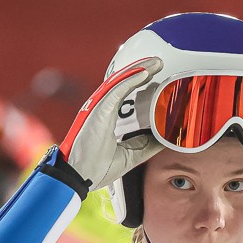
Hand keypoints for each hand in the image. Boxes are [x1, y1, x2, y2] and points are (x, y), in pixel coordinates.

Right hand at [59, 57, 163, 190]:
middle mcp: (102, 109)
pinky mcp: (98, 111)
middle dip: (142, 70)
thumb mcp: (130, 156)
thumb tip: (165, 138)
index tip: (156, 78)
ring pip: (121, 81)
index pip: (125, 94)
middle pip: (124, 83)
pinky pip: (116, 90)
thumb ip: (146, 145)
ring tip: (156, 63)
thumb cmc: (96, 168)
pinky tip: (145, 73)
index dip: (139, 83)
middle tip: (159, 63)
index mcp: (107, 117)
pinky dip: (131, 80)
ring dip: (139, 69)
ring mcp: (99, 108)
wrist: (78, 178)